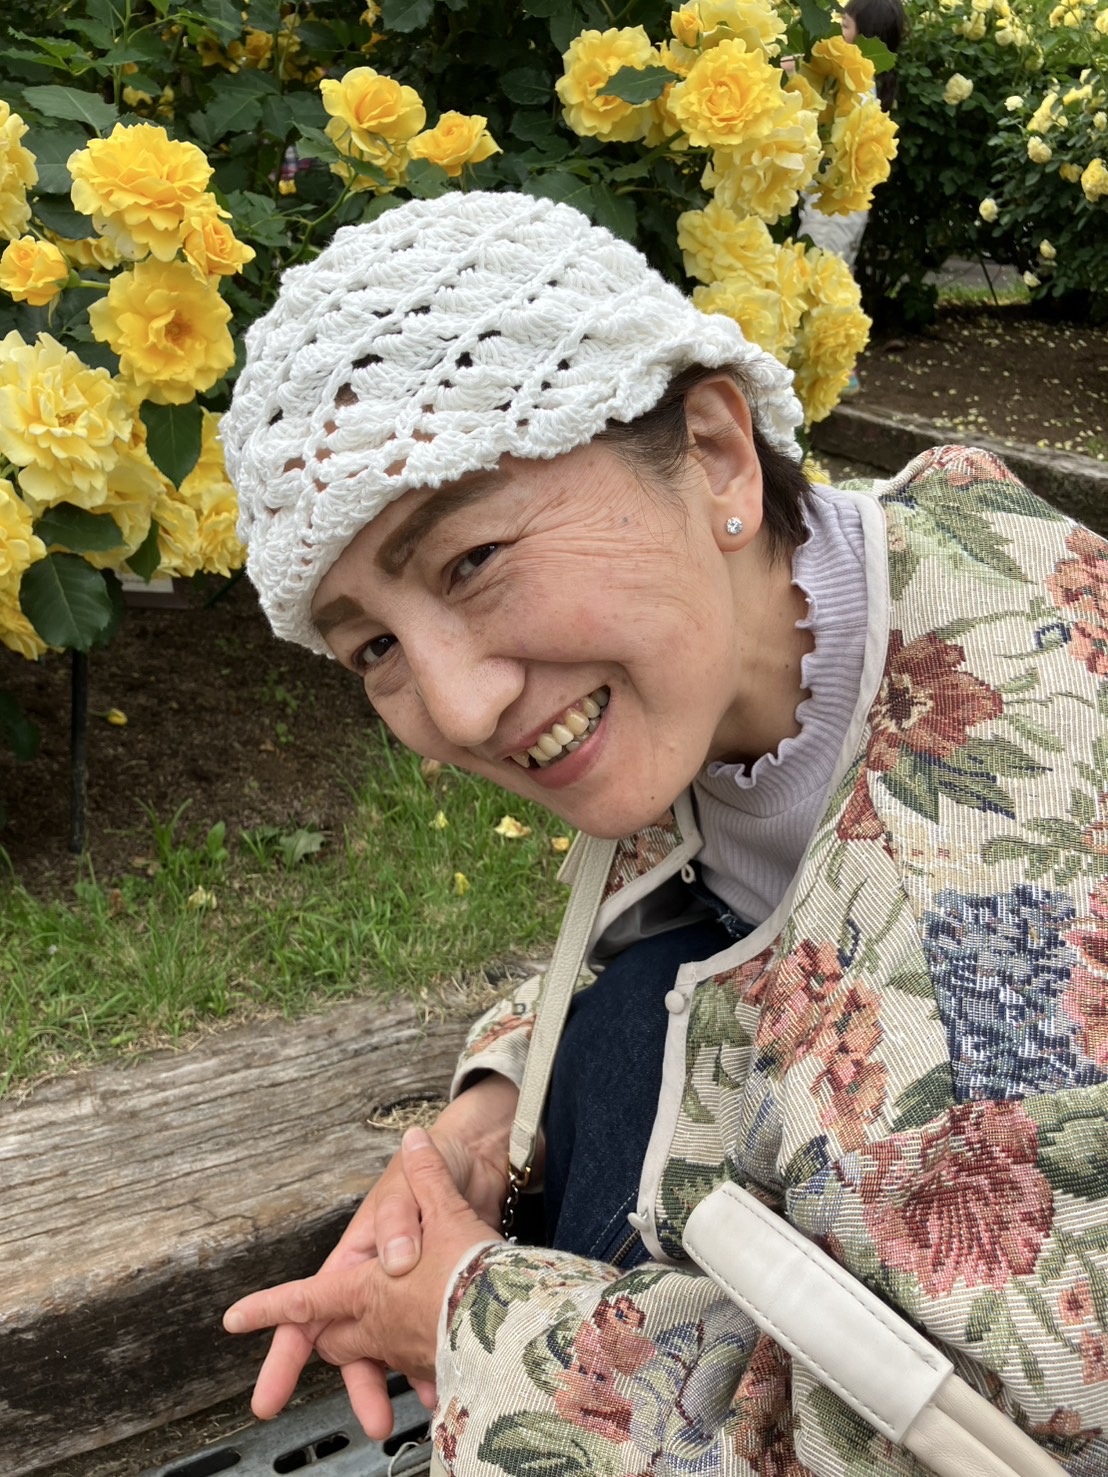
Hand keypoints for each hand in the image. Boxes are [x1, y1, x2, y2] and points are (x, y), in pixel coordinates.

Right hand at [224, 1129, 501, 1434]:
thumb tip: (397, 1260)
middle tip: (368, 1420)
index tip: (259, 1373)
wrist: (484, 1158)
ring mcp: (407, 1293)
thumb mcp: (410, 1183)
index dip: (278, 1334)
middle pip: (350, 1342)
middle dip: (356, 1384)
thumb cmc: (438, 1159)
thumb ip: (397, 1222)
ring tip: (415, 1407)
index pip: (310, 1303)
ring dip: (397, 1381)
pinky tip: (447, 1379)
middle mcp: (376, 1280)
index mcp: (356, 1255)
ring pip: (390, 1349)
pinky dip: (434, 1363)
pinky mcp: (441, 1297)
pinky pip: (427, 1340)